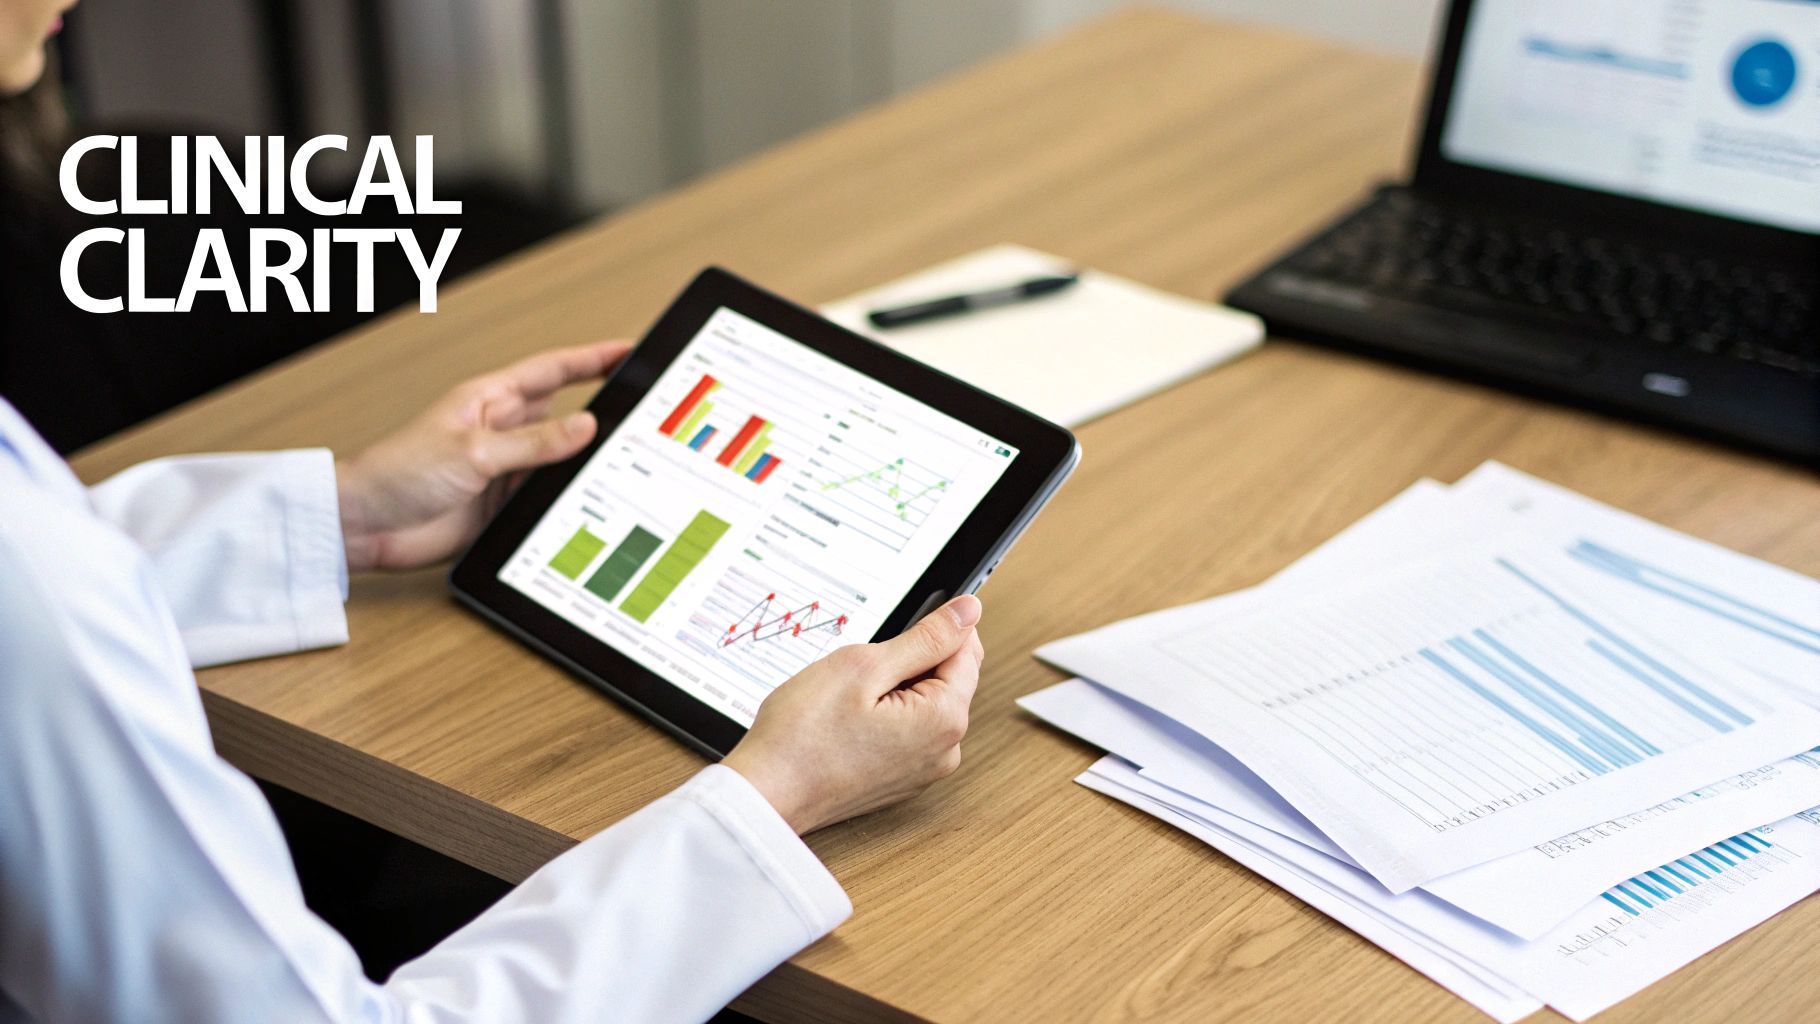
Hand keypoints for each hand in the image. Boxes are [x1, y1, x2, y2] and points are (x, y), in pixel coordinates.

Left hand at [335, 340, 630, 571]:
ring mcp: (504, 469)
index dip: (592, 358)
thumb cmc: (398, 472)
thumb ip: (534, 441)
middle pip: (565, 414)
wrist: (365, 525)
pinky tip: (593, 501)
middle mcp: (503, 431)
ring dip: (586, 461)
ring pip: (561, 460)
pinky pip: (546, 498)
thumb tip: (586, 424)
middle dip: (604, 408)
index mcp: (491, 400)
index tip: (629, 350)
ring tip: (629, 458)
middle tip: (644, 408)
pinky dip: (569, 498)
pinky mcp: (502, 507)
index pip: (554, 371)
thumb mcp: (474, 451)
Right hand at [723, 595, 984, 833]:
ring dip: (894, 687)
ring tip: (849, 699)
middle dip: (909, 661)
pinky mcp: (901, 779)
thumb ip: (926, 637)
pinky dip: (884, 715)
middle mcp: (945, 751)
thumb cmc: (804, 733)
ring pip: (924, 703)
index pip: (967, 651)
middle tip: (860, 669)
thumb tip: (968, 612)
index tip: (898, 628)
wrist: (767, 792)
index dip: (933, 628)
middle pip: (947, 679)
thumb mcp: (866, 665)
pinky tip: (848, 721)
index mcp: (944, 719)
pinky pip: (907, 730)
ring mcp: (923, 770)